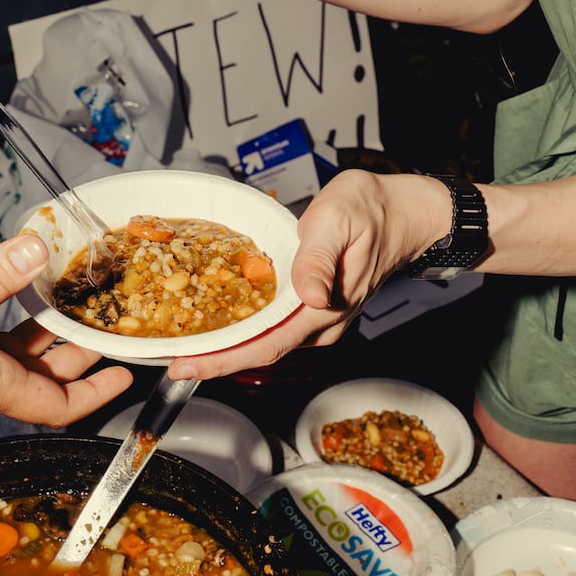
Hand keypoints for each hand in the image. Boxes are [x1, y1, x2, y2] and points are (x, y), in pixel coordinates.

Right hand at [0, 234, 133, 427]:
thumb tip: (36, 250)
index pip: (60, 404)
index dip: (98, 393)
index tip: (128, 372)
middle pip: (48, 375)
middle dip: (84, 354)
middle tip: (115, 325)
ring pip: (21, 349)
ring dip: (51, 330)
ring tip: (80, 299)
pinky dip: (13, 308)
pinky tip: (19, 282)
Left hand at [167, 171, 451, 379]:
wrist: (401, 214)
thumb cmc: (369, 209)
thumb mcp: (338, 220)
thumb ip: (319, 258)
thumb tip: (311, 296)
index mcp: (324, 306)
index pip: (268, 346)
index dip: (224, 360)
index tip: (188, 365)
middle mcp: (323, 323)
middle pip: (262, 353)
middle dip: (216, 361)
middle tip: (174, 361)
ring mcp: (321, 322)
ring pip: (268, 345)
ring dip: (228, 350)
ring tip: (189, 347)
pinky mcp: (316, 313)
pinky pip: (275, 332)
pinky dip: (245, 334)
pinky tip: (222, 328)